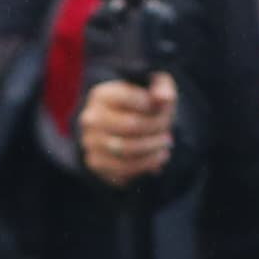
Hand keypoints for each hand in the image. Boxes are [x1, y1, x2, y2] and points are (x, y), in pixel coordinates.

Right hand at [77, 72, 173, 186]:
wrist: (123, 127)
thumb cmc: (142, 105)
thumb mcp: (154, 88)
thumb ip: (162, 88)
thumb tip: (163, 98)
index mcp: (102, 94)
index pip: (130, 98)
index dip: (152, 105)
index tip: (163, 110)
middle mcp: (91, 118)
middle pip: (131, 125)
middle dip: (156, 130)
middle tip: (168, 133)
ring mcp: (90, 142)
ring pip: (127, 151)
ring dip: (153, 149)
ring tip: (165, 145)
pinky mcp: (95, 162)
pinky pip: (123, 169)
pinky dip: (145, 165)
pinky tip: (157, 158)